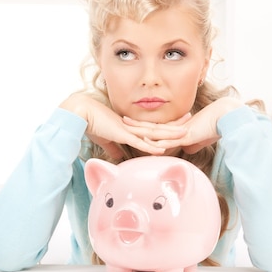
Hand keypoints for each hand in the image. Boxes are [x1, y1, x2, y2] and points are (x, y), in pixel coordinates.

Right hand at [59, 93, 188, 157]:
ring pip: (153, 133)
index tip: (178, 124)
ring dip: (169, 134)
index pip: (152, 127)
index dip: (166, 126)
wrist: (81, 115)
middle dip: (174, 125)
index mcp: (130, 127)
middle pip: (158, 127)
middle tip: (190, 122)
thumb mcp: (106, 139)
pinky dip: (151, 146)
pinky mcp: (122, 134)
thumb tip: (119, 157)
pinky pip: (140, 142)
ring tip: (184, 134)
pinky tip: (162, 148)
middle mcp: (133, 127)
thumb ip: (114, 148)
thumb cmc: (92, 125)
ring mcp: (129, 130)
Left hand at [123, 97, 244, 154]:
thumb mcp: (202, 138)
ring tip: (127, 126)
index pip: (159, 128)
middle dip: (137, 124)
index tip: (135, 125)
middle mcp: (176, 128)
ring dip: (141, 130)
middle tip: (122, 120)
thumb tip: (188, 150)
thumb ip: (193, 144)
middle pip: (152, 126)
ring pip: (156, 131)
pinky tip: (146, 141)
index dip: (146, 127)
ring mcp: (180, 131)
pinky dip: (156, 141)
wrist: (226, 117)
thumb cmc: (216, 127)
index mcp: (178, 128)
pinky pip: (168, 139)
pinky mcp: (186, 135)